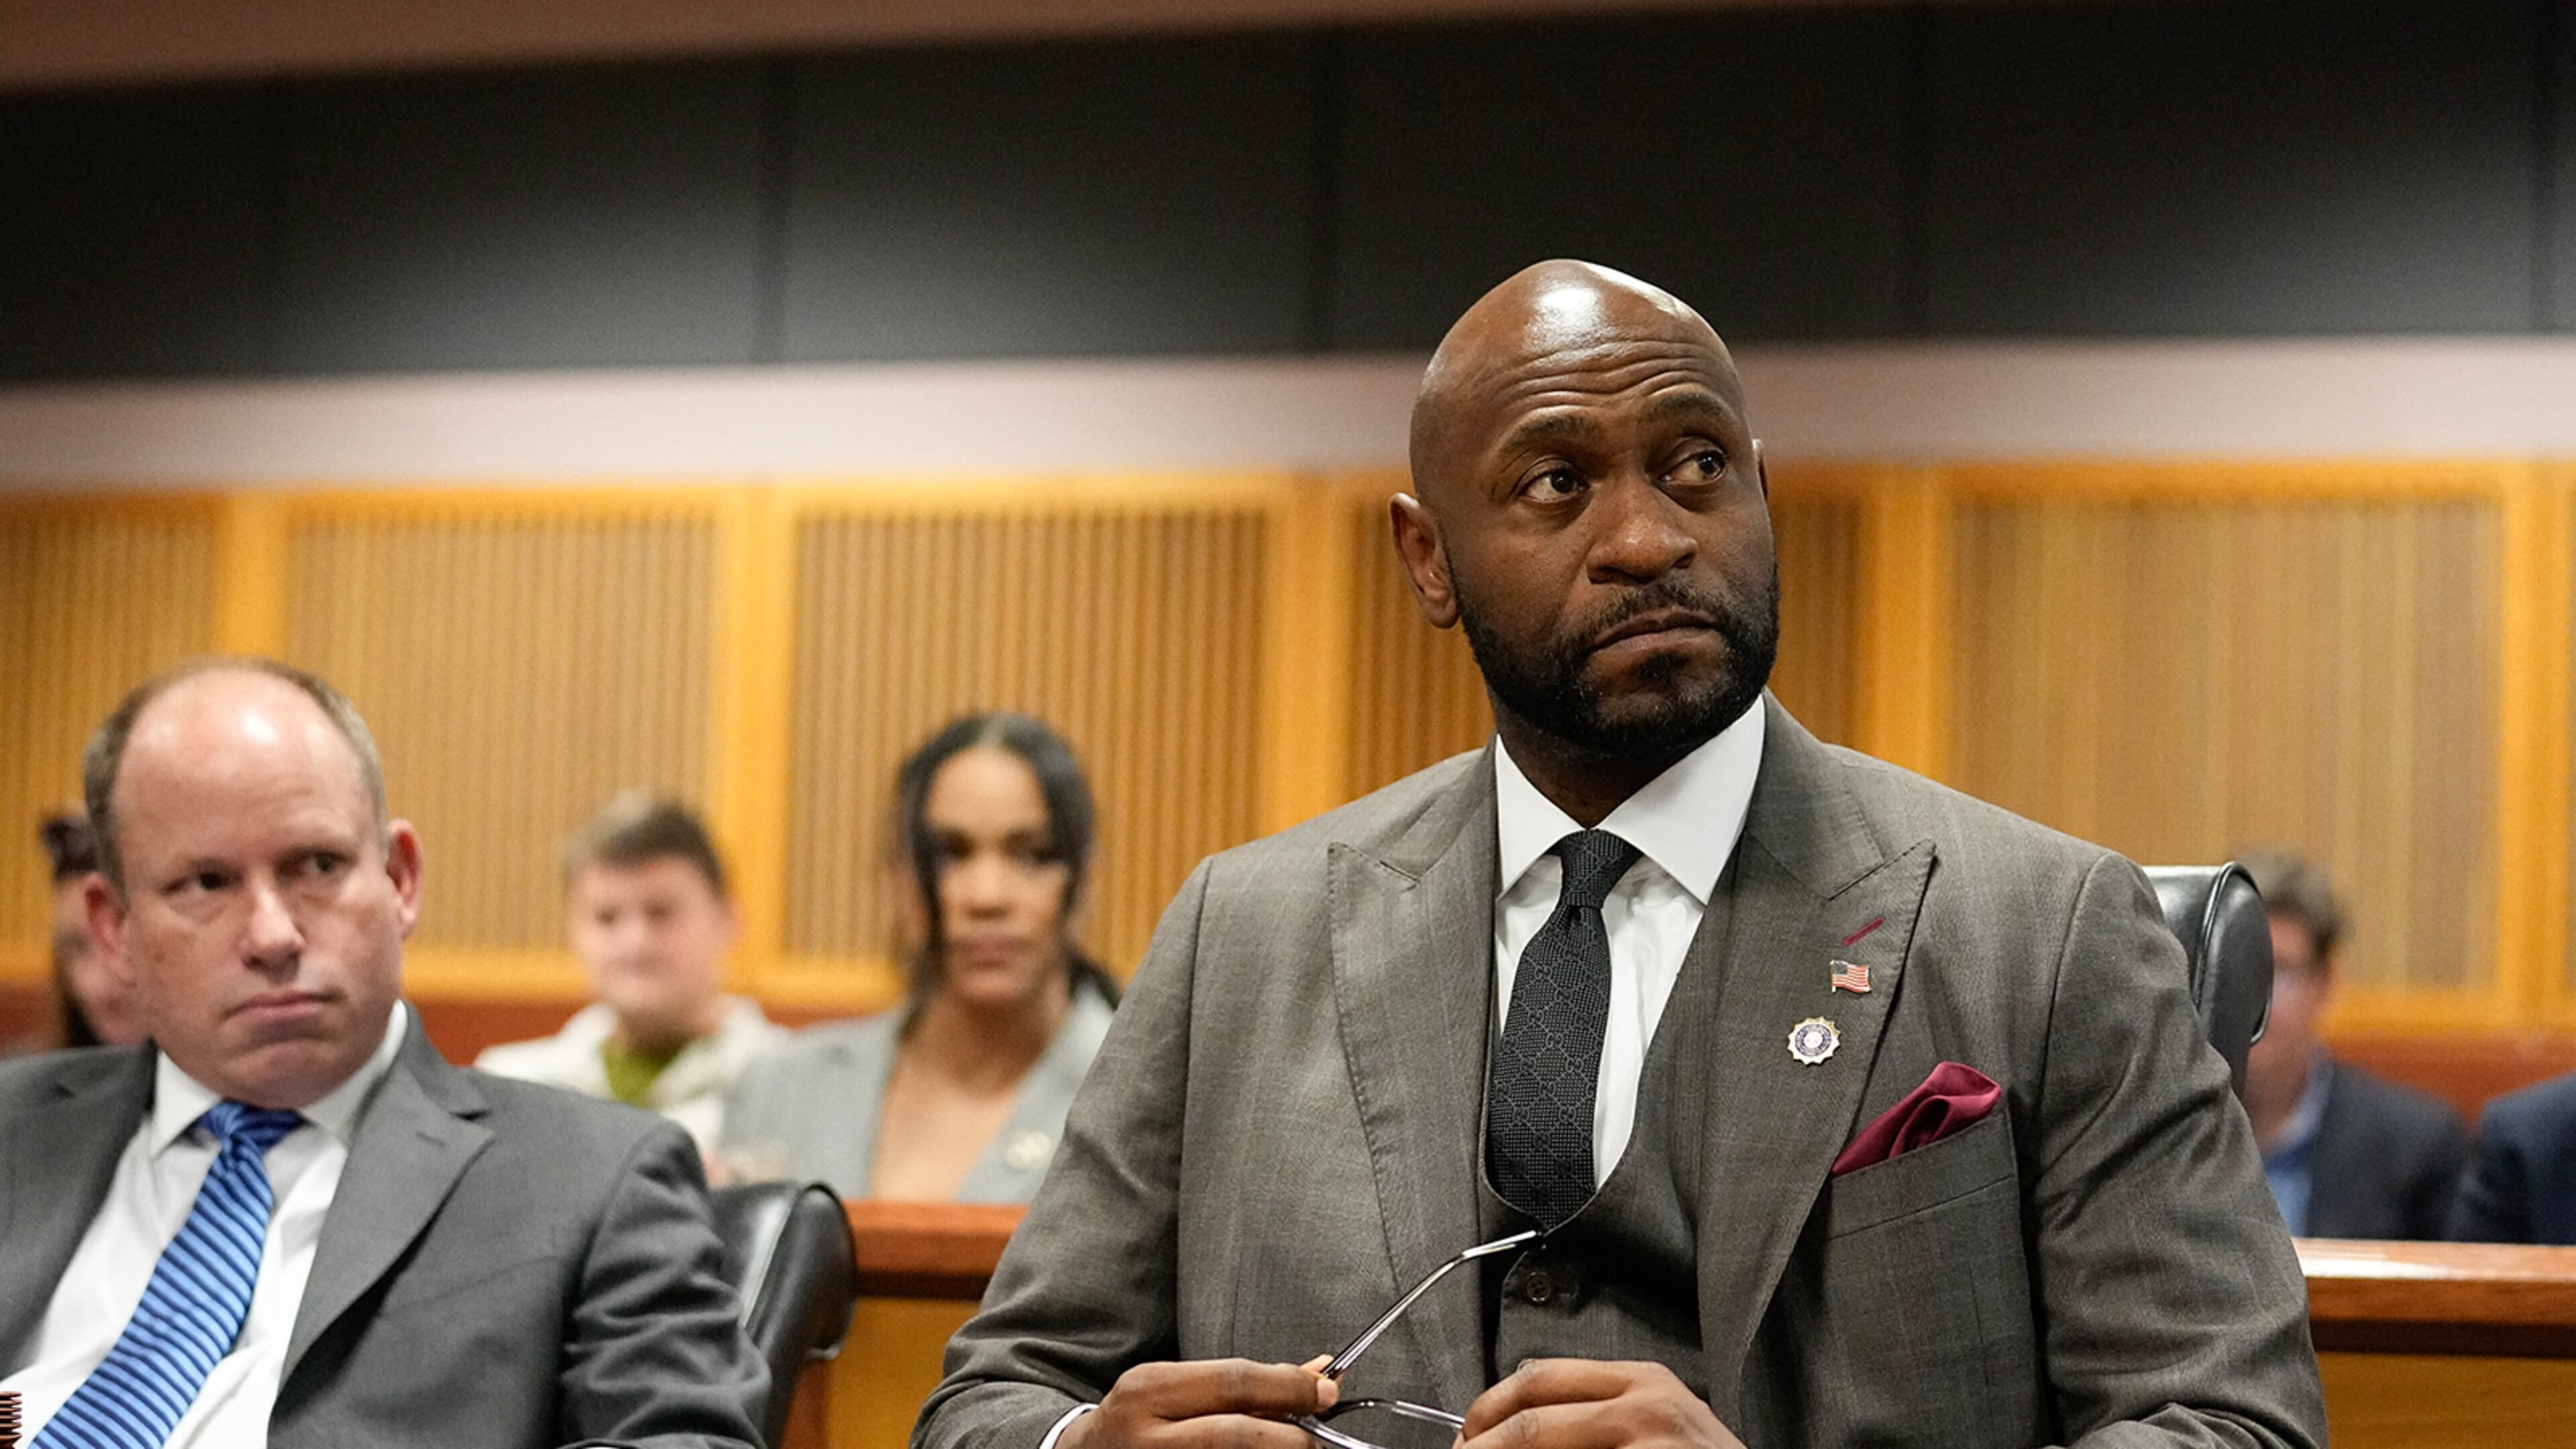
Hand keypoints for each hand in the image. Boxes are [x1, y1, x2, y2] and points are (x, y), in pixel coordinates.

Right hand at [1064, 1357, 1338, 1448]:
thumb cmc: (1144, 1419)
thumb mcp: (1180, 1387)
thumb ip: (1245, 1382)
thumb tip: (1320, 1374)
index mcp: (1148, 1391)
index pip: (1232, 1382)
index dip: (1288, 1388)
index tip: (1326, 1391)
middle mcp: (1145, 1436)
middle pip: (1235, 1435)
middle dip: (1290, 1436)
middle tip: (1316, 1437)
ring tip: (1295, 1447)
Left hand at [1458, 1361, 1742, 1448]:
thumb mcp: (1655, 1426)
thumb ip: (1594, 1418)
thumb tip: (1511, 1430)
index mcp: (1642, 1382)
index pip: (1538, 1377)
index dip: (1489, 1407)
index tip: (1466, 1434)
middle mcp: (1645, 1406)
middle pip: (1532, 1415)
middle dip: (1481, 1444)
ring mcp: (1651, 1443)